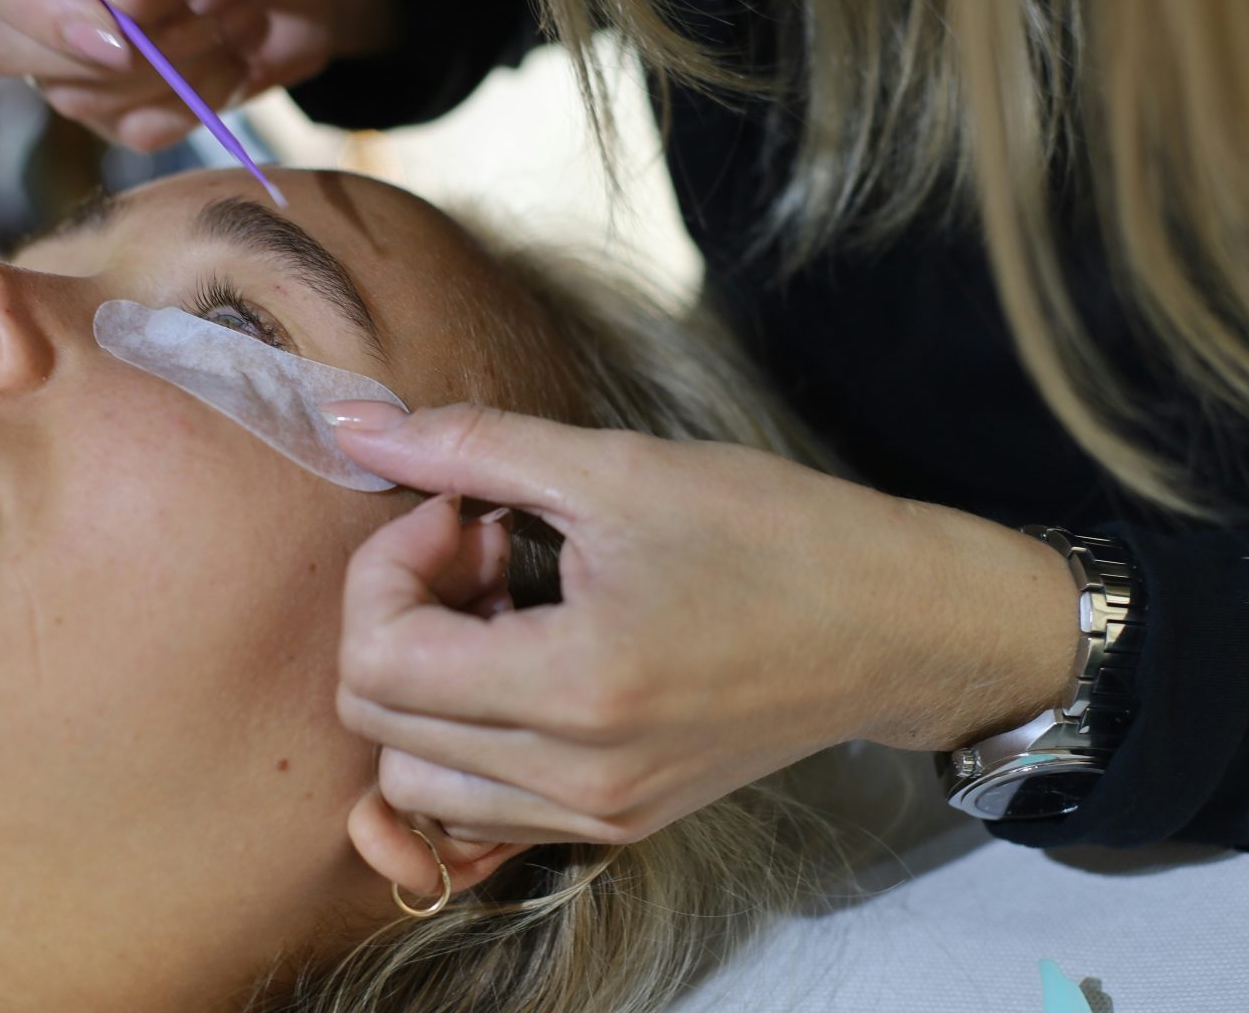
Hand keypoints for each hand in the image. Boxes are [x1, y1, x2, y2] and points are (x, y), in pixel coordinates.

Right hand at [0, 0, 396, 150]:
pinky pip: (126, 132)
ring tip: (239, 14)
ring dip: (173, 71)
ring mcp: (63, 39)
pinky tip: (233, 55)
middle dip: (114, 50)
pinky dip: (192, 104)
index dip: (35, 9)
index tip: (121, 32)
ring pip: (70, 95)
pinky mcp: (111, 97)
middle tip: (210, 9)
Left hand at [330, 404, 1078, 846]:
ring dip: (426, 684)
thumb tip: (353, 426)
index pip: (377, 660)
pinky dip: (466, 736)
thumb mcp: (619, 468)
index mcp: (575, 689)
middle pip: (379, 724)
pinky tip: (527, 658)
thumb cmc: (776, 535)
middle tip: (480, 546)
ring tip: (504, 608)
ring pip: (414, 780)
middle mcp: (577, 779)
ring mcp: (596, 816)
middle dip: (401, 616)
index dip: (388, 565)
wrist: (896, 624)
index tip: (460, 509)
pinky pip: (481, 805)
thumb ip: (470, 448)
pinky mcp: (616, 823)